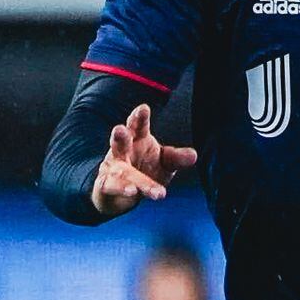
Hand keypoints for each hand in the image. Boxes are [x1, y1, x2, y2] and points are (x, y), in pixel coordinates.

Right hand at [92, 103, 198, 217]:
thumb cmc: (146, 168)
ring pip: (119, 169)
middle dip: (120, 135)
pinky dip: (120, 188)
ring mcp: (112, 167)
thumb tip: (193, 156)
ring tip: (134, 185)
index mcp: (137, 139)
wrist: (123, 192)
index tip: (143, 108)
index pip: (138, 126)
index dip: (139, 117)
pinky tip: (131, 191)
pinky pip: (111, 186)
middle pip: (120, 141)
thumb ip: (176, 158)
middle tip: (120, 129)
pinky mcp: (106, 184)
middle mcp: (122, 151)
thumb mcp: (165, 162)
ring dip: (127, 175)